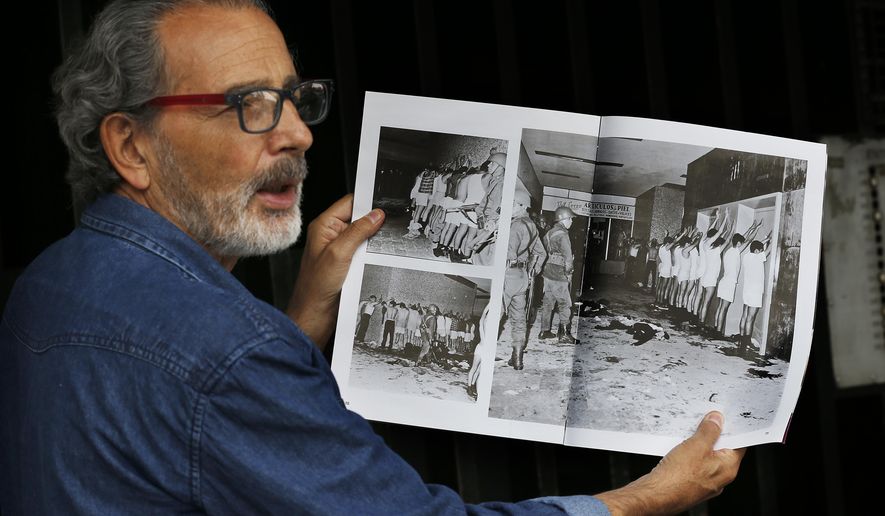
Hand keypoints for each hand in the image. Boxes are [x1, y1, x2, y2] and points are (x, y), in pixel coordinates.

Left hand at [287, 195, 384, 349]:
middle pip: (359, 220)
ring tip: (381, 247)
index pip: (349, 203)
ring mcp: (340, 251)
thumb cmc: (315, 288)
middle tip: (389, 226)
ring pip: (364, 238)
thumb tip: (376, 215)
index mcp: (324, 226)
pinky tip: (377, 260)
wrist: (313, 317)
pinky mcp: (347, 265)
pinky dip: (373, 255)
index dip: (367, 202)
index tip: (385, 204)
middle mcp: (331, 236)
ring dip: (374, 242)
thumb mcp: (339, 254)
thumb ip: (357, 231)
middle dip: (374, 223)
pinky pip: (365, 254)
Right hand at [594, 412, 744, 514]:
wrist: (657, 496)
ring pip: (707, 457)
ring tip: (688, 435)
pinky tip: (679, 449)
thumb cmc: (677, 478)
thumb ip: (709, 431)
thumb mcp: (696, 446)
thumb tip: (717, 420)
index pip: (739, 444)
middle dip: (713, 435)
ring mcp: (706, 482)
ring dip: (699, 444)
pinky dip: (690, 454)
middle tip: (703, 422)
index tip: (723, 417)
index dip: (732, 428)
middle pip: (722, 450)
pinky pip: (695, 465)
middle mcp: (720, 477)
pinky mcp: (691, 483)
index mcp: (728, 468)